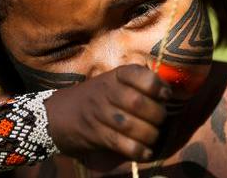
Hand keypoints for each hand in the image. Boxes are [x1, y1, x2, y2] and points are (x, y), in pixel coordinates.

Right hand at [44, 64, 170, 165]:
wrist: (58, 115)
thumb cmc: (95, 98)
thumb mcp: (112, 82)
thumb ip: (136, 84)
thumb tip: (168, 92)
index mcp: (115, 76)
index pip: (138, 74)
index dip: (157, 85)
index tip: (165, 95)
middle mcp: (106, 91)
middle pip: (137, 103)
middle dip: (157, 115)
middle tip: (160, 120)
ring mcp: (99, 113)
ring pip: (131, 125)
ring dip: (150, 134)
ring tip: (153, 136)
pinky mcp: (95, 135)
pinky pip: (122, 144)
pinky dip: (139, 151)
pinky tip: (145, 152)